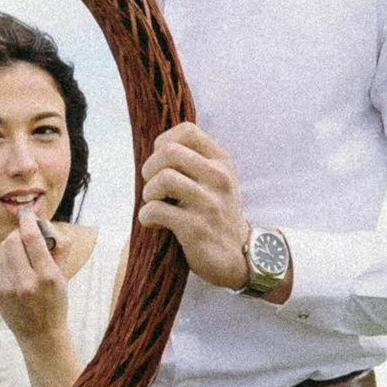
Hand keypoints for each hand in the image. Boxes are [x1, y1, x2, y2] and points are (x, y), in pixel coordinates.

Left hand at [0, 211, 76, 354]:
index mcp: (47, 276)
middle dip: (18, 234)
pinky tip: (18, 272)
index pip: (32, 238)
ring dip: (13, 246)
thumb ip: (56, 247)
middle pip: (11, 240)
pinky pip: (0, 264)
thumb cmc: (56, 301)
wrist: (41, 335)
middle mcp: (26, 282)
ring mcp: (8, 288)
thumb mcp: (64, 276)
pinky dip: (9, 261)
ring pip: (4, 250)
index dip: (28, 221)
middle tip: (26, 236)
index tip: (28, 215)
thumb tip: (40, 223)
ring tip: (24, 255)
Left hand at [138, 124, 253, 289]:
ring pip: (163, 179)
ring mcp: (209, 202)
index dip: (163, 143)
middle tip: (152, 186)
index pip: (186, 130)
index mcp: (222, 161)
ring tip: (154, 204)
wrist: (240, 256)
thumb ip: (194, 162)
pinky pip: (156, 210)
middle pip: (168, 152)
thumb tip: (156, 150)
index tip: (162, 164)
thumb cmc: (218, 215)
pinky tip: (154, 222)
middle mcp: (219, 177)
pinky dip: (146, 216)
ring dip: (148, 193)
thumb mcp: (217, 181)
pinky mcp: (196, 228)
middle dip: (150, 168)